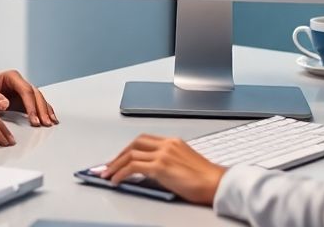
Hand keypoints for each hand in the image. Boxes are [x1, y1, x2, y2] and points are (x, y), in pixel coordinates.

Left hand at [0, 69, 57, 126]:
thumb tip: (6, 104)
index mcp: (11, 77)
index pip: (26, 90)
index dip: (31, 105)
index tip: (33, 118)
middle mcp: (19, 82)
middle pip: (35, 95)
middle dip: (41, 109)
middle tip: (45, 123)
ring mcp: (22, 91)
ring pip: (38, 99)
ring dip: (45, 111)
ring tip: (50, 123)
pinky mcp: (22, 100)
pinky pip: (36, 105)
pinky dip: (43, 112)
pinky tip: (49, 119)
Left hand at [101, 135, 225, 205]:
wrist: (217, 183)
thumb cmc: (206, 179)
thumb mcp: (184, 165)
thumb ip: (167, 163)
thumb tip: (150, 173)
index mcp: (173, 142)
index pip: (144, 140)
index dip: (129, 149)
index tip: (120, 158)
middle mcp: (167, 144)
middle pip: (134, 144)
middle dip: (119, 155)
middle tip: (109, 165)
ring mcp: (163, 154)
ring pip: (130, 154)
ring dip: (115, 164)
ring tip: (107, 174)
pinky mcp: (160, 167)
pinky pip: (132, 167)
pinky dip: (120, 173)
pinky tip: (115, 180)